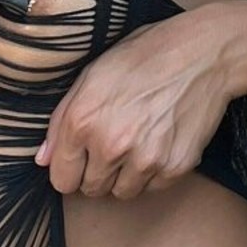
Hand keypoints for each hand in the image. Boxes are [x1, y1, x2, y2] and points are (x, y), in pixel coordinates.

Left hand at [33, 6, 236, 198]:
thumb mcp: (92, 75)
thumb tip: (43, 159)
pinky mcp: (174, 167)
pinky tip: (160, 141)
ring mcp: (144, 159)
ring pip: (122, 192)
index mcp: (82, 120)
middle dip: (98, 171)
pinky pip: (153, 187)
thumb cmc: (145, 56)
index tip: (82, 158)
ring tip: (140, 140)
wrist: (203, 54)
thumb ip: (62, 120)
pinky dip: (154, 172)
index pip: (61, 179)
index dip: (71, 168)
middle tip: (116, 142)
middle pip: (91, 190)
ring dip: (126, 175)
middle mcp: (110, 144)